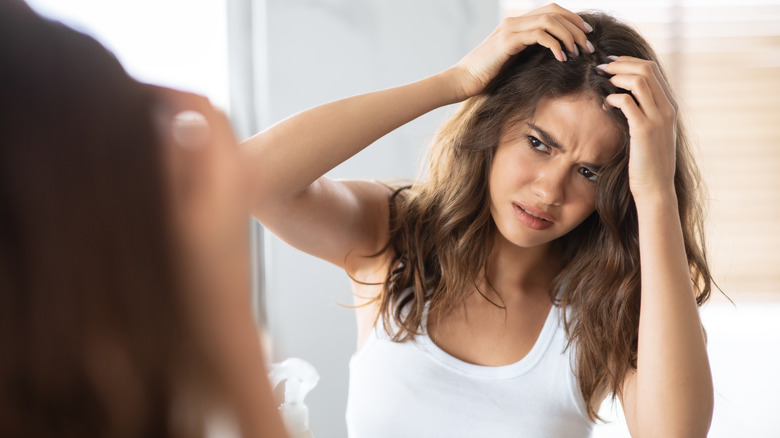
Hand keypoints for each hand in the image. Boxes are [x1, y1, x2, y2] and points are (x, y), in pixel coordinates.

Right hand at [448, 3, 593, 99]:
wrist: (463, 80)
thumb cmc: (486, 76)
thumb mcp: (513, 62)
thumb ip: (530, 54)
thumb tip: (554, 58)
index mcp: (517, 24)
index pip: (551, 11)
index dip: (572, 19)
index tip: (587, 35)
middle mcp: (514, 21)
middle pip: (554, 12)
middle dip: (576, 27)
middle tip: (588, 45)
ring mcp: (511, 29)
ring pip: (550, 21)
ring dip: (569, 36)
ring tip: (578, 52)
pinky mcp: (508, 41)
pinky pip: (539, 35)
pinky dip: (555, 44)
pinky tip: (561, 58)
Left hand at [600, 57, 678, 201]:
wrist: (656, 187)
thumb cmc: (649, 162)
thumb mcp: (652, 133)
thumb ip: (645, 113)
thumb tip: (625, 97)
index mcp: (670, 106)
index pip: (653, 69)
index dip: (629, 62)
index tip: (611, 63)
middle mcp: (667, 108)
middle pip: (647, 69)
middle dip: (621, 63)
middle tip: (601, 67)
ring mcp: (658, 118)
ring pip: (639, 80)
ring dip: (616, 76)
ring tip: (601, 80)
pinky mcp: (644, 130)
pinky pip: (627, 102)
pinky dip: (612, 97)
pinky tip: (604, 104)